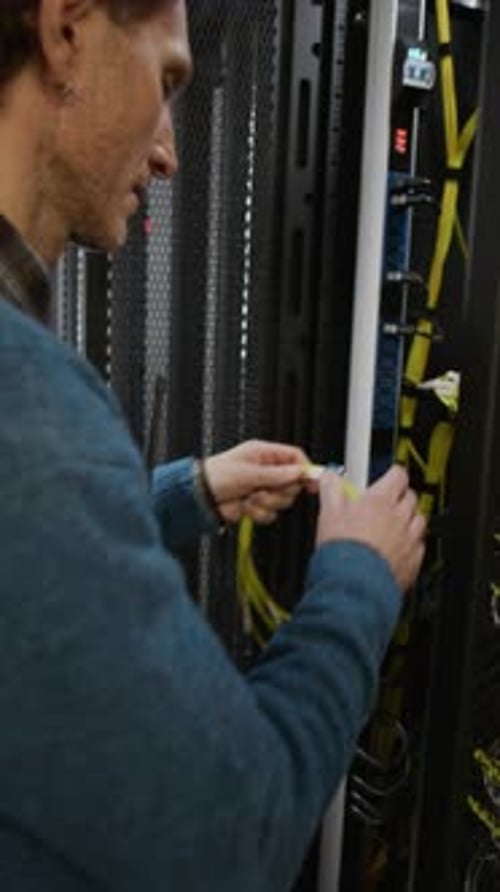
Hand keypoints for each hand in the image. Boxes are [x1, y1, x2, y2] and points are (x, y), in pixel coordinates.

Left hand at [202, 440, 309, 524]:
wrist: (200, 497)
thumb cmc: (216, 475)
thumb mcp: (249, 472)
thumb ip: (277, 474)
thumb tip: (299, 472)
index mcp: (264, 454)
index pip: (294, 457)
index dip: (305, 469)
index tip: (311, 482)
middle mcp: (266, 471)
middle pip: (292, 483)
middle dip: (279, 490)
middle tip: (264, 488)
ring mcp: (262, 489)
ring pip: (282, 501)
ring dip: (266, 502)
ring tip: (250, 497)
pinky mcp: (257, 505)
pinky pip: (270, 513)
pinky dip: (258, 513)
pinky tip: (246, 506)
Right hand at [316, 465, 425, 591]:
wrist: (354, 585)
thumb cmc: (343, 550)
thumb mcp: (328, 513)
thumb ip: (331, 490)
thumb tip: (329, 478)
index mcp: (381, 501)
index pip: (398, 475)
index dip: (392, 474)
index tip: (386, 477)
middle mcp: (400, 517)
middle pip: (410, 497)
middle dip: (399, 496)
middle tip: (385, 503)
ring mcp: (409, 540)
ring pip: (419, 520)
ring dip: (409, 519)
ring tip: (392, 525)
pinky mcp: (413, 562)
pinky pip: (419, 546)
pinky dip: (411, 544)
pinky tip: (397, 548)